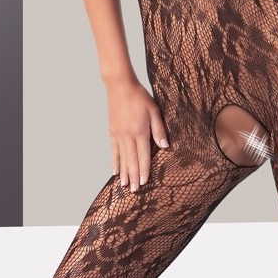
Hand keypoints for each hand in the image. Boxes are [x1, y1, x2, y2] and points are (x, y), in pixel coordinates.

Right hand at [105, 77, 168, 192]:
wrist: (120, 86)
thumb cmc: (140, 96)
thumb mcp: (154, 110)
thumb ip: (159, 129)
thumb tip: (165, 146)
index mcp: (140, 131)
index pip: (143, 155)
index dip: (144, 170)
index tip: (144, 183)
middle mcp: (128, 136)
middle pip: (131, 160)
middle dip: (133, 176)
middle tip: (134, 191)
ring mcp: (118, 135)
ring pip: (121, 158)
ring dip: (123, 173)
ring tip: (124, 185)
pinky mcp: (112, 132)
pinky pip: (113, 151)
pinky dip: (114, 162)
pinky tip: (115, 171)